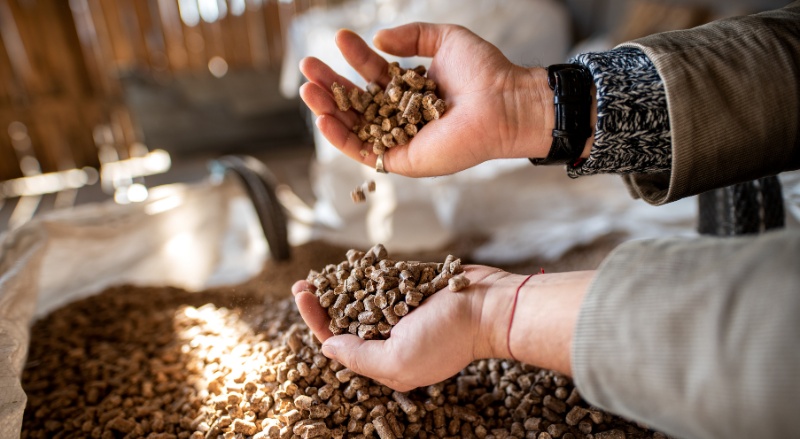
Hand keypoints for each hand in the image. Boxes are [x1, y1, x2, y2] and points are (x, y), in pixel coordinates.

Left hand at [291, 266, 594, 390]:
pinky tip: (347, 265)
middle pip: (346, 321)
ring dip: (338, 286)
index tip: (303, 297)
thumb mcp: (396, 359)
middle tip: (301, 285)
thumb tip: (326, 346)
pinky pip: (383, 280)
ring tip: (317, 275)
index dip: (317, 321)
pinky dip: (364, 273)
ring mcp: (402, 311)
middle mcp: (391, 337)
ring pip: (361, 298)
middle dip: (322, 303)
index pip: (340, 343)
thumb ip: (358, 357)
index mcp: (385, 360)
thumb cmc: (448, 337)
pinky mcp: (413, 287)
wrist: (490, 306)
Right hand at [299, 23, 554, 176]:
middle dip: (330, 84)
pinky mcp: (403, 160)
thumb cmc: (483, 72)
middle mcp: (402, 116)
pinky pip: (364, 153)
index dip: (353, 58)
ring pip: (354, 127)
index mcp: (410, 90)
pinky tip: (323, 119)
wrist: (503, 102)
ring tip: (307, 89)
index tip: (339, 39)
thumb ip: (411, 36)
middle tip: (308, 66)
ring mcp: (400, 139)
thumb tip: (378, 40)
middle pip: (356, 102)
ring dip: (327, 110)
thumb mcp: (444, 39)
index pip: (372, 75)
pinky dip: (341, 138)